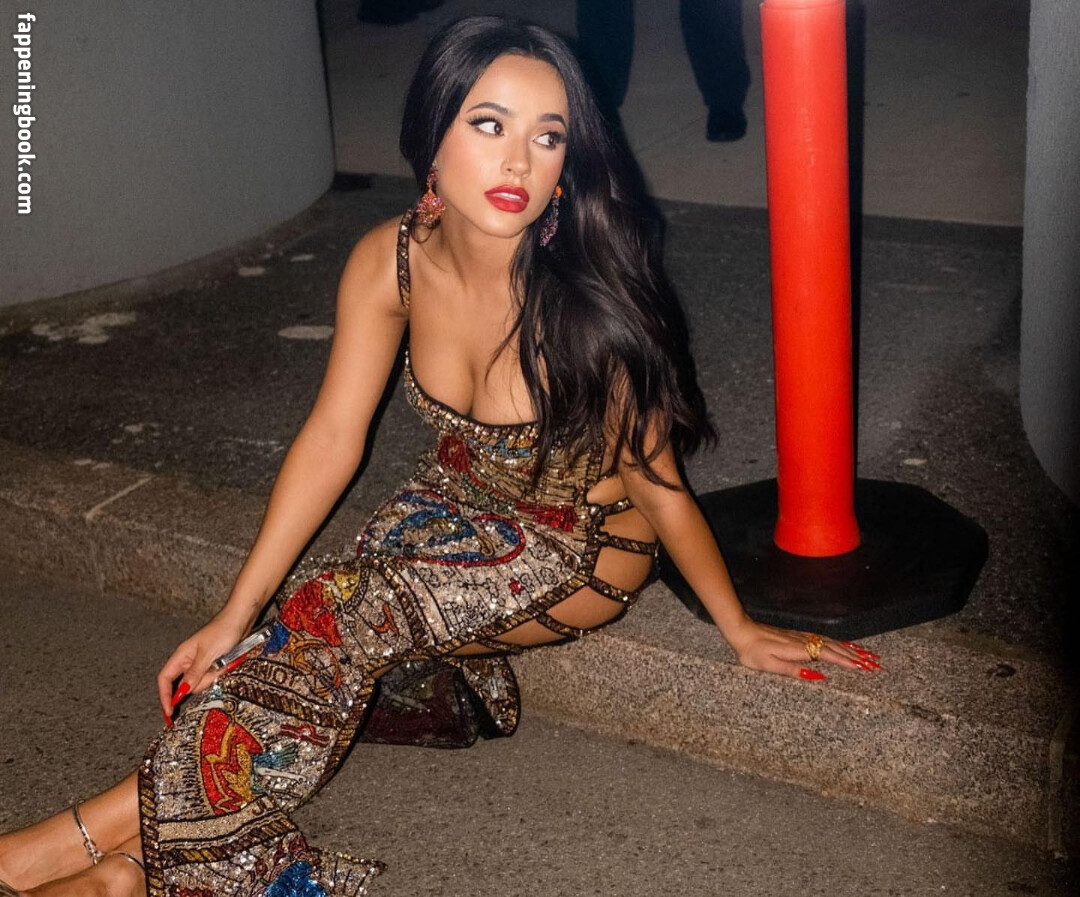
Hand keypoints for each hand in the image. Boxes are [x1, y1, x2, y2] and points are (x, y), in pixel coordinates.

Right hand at [156, 612, 249, 726]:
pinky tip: (228, 661)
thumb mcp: (208, 654)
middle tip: (216, 669)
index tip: (169, 711)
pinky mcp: (215, 663)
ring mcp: (203, 662)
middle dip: (202, 682)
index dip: (165, 696)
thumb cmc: (223, 630)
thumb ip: (194, 673)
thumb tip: (182, 691)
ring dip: (215, 676)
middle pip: (188, 684)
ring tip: (224, 661)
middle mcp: (189, 660)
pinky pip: (215, 676)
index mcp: (182, 656)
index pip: (165, 679)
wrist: (241, 618)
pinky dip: (222, 672)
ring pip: (204, 681)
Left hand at [724, 618, 882, 680]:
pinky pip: (824, 639)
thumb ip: (793, 671)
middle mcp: (803, 641)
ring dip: (850, 648)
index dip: (845, 661)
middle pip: (834, 647)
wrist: (741, 631)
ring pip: (831, 642)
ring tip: (868, 655)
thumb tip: (818, 675)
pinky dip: (838, 642)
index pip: (827, 655)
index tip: (862, 667)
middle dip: (855, 655)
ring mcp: (802, 637)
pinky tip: (844, 645)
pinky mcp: (798, 636)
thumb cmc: (752, 652)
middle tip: (875, 663)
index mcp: (797, 650)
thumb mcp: (769, 666)